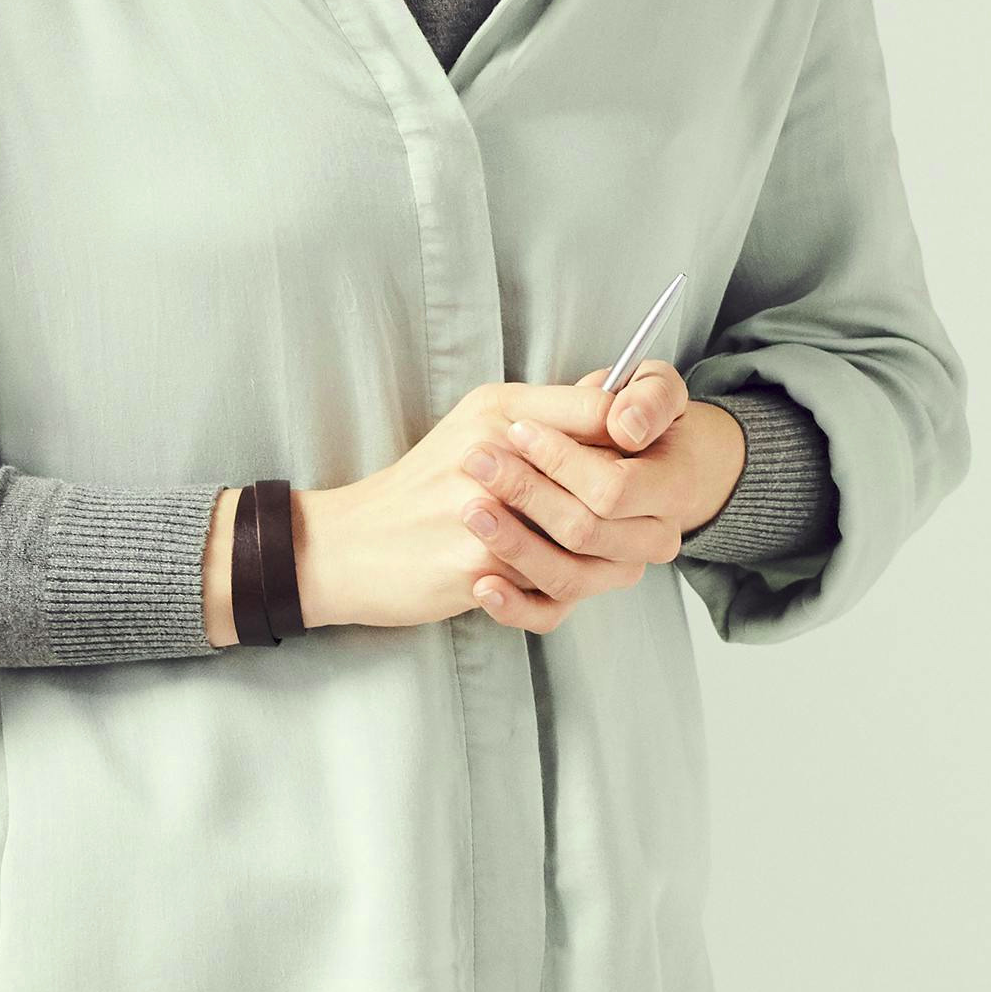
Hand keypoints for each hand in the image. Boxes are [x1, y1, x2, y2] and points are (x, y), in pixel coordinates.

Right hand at [292, 381, 632, 631]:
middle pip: (609, 479)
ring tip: (605, 561)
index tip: (643, 466)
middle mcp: (496, 451)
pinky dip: (560, 595)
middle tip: (641, 524)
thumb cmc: (422, 487)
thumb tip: (614, 396)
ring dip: (606, 558)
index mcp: (499, 409)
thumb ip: (544, 412)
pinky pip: (552, 589)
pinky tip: (551, 588)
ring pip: (592, 541)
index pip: (602, 412)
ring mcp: (488, 511)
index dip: (636, 440)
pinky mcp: (479, 563)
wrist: (348, 544)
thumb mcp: (475, 425)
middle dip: (633, 510)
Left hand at [460, 364, 744, 632]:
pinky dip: (514, 606)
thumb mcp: (654, 389)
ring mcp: (617, 569)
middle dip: (526, 495)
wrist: (646, 463)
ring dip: (513, 546)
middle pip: (583, 533)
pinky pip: (550, 614)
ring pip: (565, 577)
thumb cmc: (638, 418)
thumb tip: (626, 427)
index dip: (562, 462)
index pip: (613, 489)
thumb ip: (649, 397)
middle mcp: (651, 538)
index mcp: (671, 489)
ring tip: (472, 512)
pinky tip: (482, 585)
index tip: (519, 430)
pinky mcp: (584, 590)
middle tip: (477, 461)